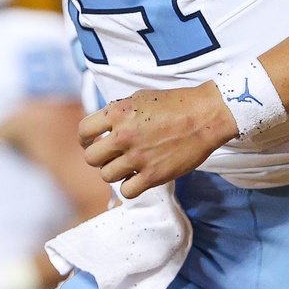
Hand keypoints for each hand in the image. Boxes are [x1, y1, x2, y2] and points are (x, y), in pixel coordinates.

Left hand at [79, 84, 238, 198]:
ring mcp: (137, 158)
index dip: (85, 139)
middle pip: (91, 158)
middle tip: (109, 156)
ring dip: (114, 172)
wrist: (205, 116)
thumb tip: (104, 125)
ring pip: (106, 176)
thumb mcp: (140, 97)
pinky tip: (138, 177)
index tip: (90, 142)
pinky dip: (130, 186)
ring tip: (127, 166)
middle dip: (99, 157)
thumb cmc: (176, 104)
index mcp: (118, 113)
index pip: (83, 131)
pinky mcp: (153, 175)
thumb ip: (118, 111)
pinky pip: (126, 191)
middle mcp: (123, 136)